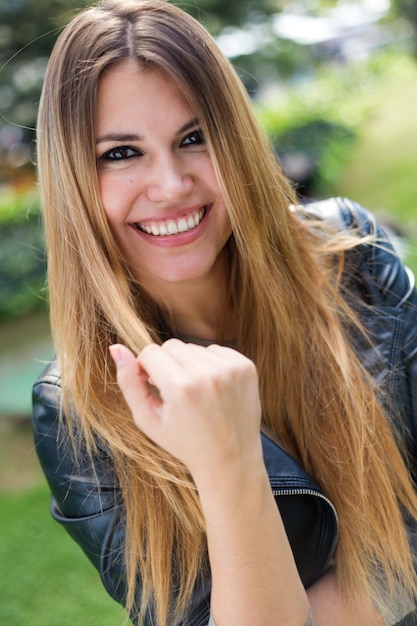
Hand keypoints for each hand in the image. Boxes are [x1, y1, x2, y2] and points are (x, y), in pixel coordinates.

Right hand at [109, 339, 262, 484]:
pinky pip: (217, 350)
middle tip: (176, 393)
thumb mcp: (148, 419)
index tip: (156, 387)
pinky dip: (212, 364)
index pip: (150, 352)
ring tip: (197, 394)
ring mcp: (230, 369)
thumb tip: (115, 347)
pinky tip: (214, 389)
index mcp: (180, 387)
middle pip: (173, 345)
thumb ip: (129, 383)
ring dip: (191, 364)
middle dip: (169, 364)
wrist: (231, 460)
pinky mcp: (246, 367)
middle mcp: (208, 374)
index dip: (148, 369)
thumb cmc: (184, 443)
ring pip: (195, 347)